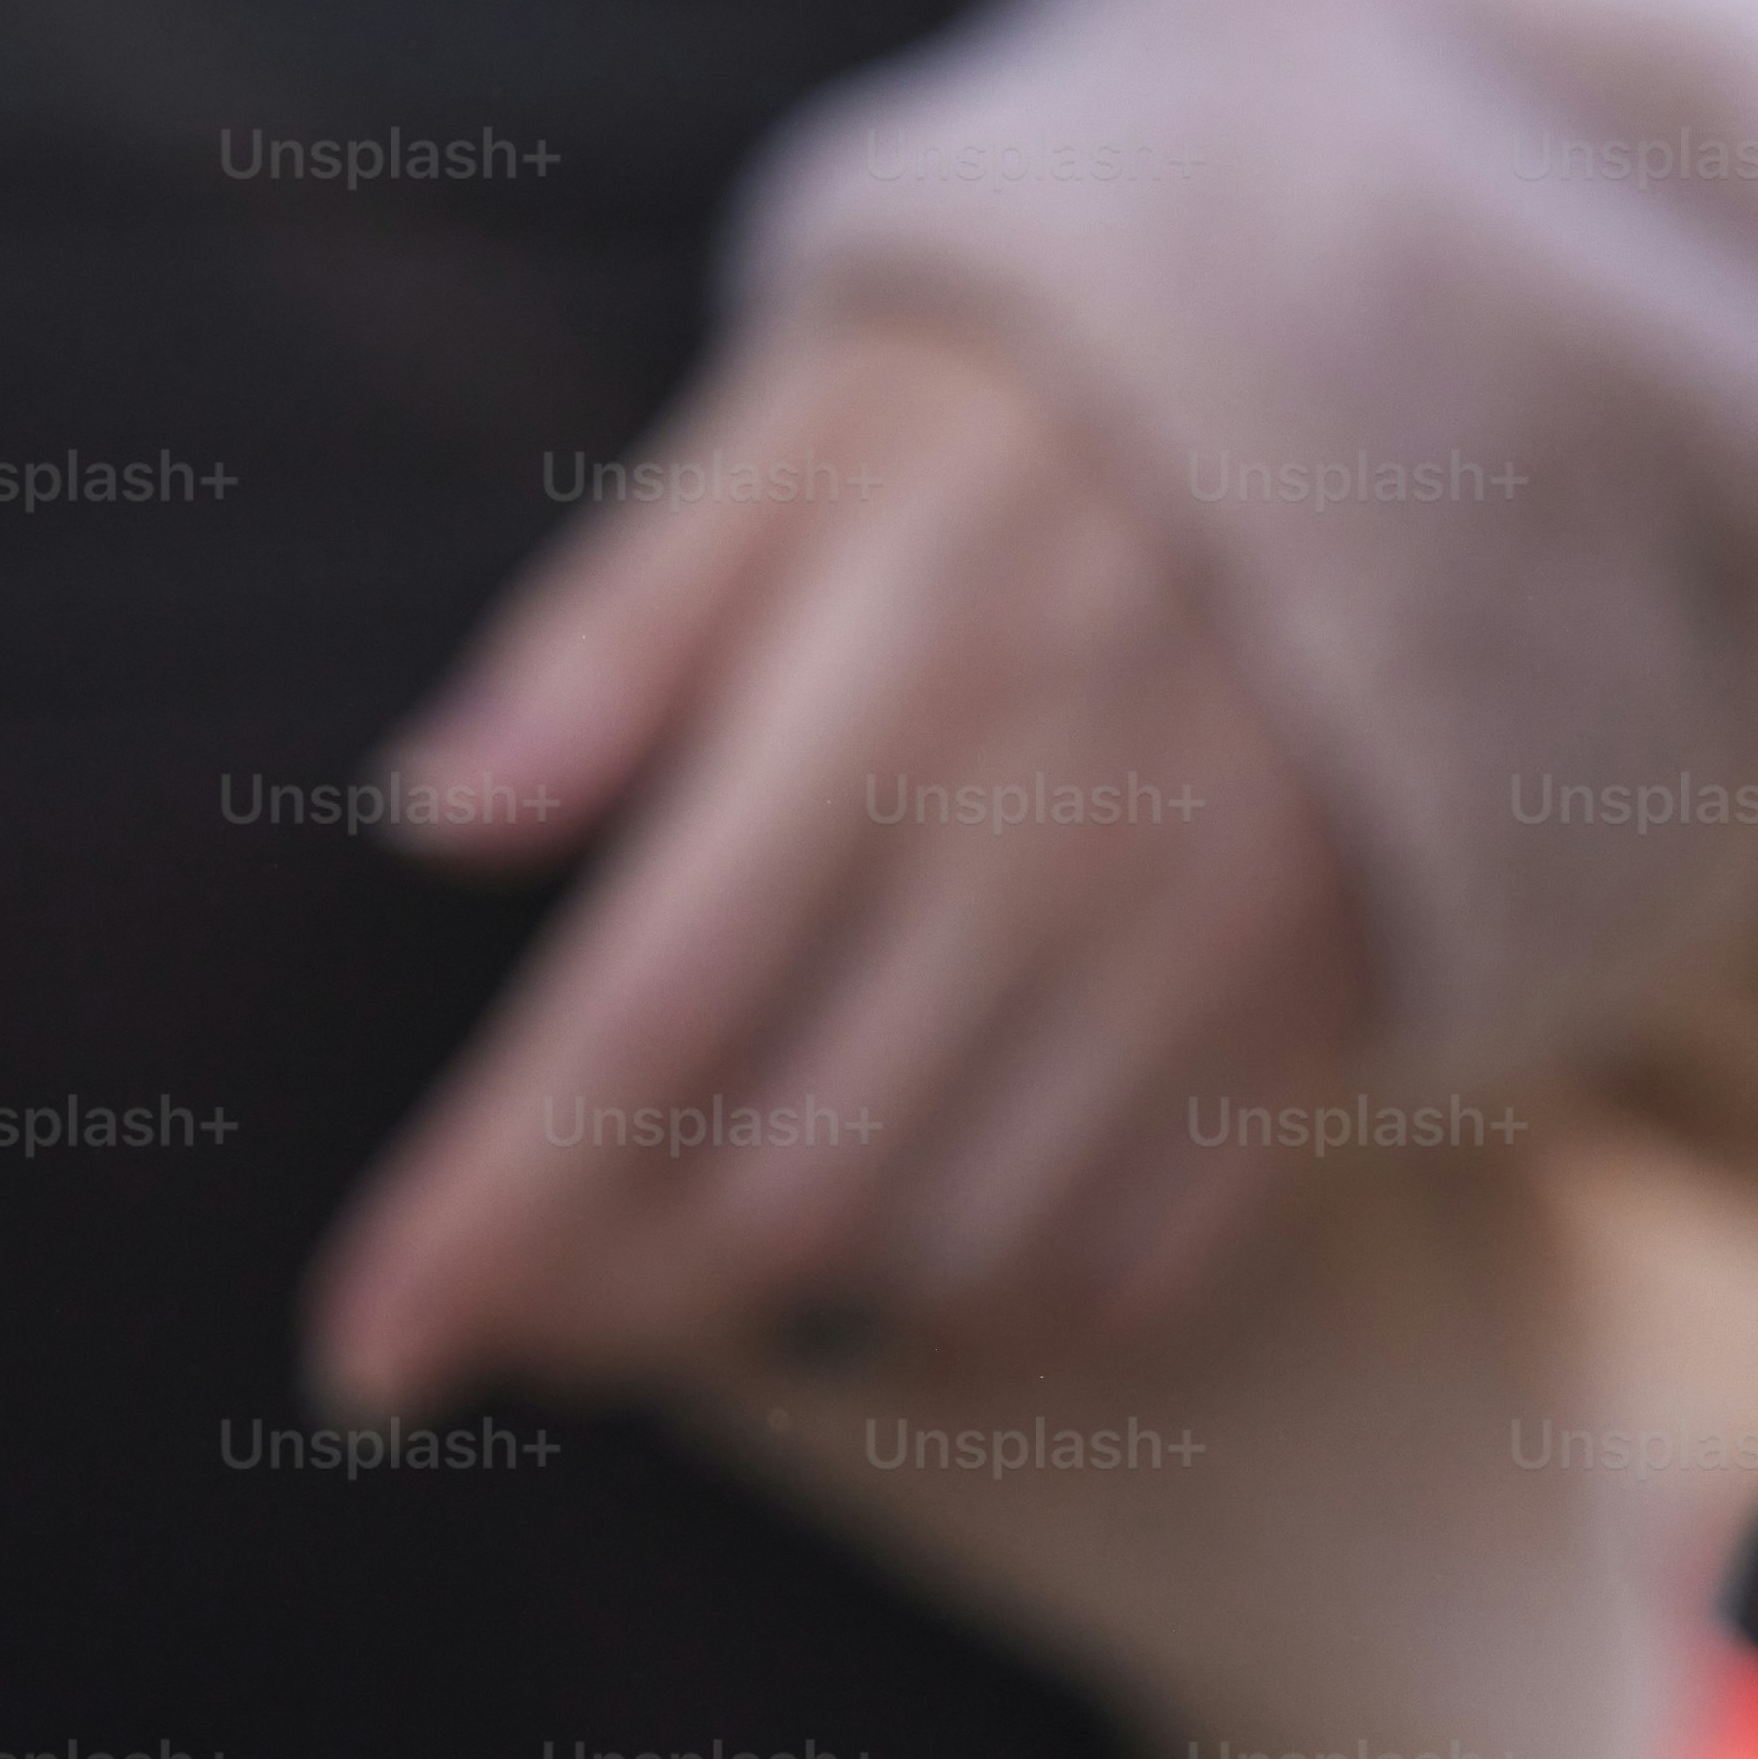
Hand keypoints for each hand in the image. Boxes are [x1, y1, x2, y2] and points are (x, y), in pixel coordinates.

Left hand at [308, 302, 1369, 1418]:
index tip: (369, 1351)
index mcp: (893, 700)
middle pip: (782, 1196)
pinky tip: (899, 1277)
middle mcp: (1050, 858)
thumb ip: (619, 627)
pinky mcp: (1298, 1024)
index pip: (643, 1025)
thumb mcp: (806, 435)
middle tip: (515, 1316)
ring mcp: (1194, 961)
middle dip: (605, 1306)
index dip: (486, 1217)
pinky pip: (1137, 1274)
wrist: (1388, 406)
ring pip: (953, 1263)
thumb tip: (435, 814)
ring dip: (787, 1326)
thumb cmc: (1023, 427)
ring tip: (680, 1289)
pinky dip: (995, 1331)